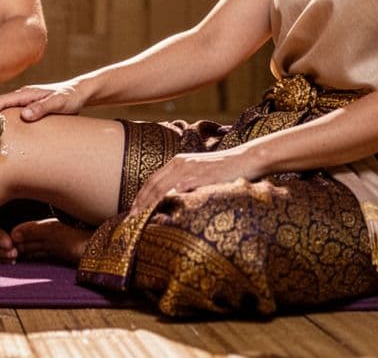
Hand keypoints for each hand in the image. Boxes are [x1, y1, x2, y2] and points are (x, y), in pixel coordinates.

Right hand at [0, 81, 86, 120]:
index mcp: (26, 93)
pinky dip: (9, 124)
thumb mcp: (58, 103)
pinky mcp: (30, 109)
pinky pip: (15, 116)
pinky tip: (9, 136)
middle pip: (0, 107)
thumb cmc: (71, 97)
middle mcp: (23, 97)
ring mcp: (26, 103)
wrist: (81, 93)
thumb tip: (24, 116)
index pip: (1, 101)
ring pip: (7, 112)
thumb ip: (42, 108)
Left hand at [129, 149, 260, 216]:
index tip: (132, 210)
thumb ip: (185, 182)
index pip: (153, 180)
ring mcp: (191, 169)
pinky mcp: (203, 175)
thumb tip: (172, 198)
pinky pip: (183, 188)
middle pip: (154, 184)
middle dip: (141, 201)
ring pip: (164, 186)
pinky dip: (171, 198)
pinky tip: (164, 210)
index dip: (141, 195)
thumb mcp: (199, 173)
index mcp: (178, 162)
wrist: (246, 159)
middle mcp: (181, 163)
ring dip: (150, 202)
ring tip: (141, 217)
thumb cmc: (224, 169)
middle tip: (130, 218)